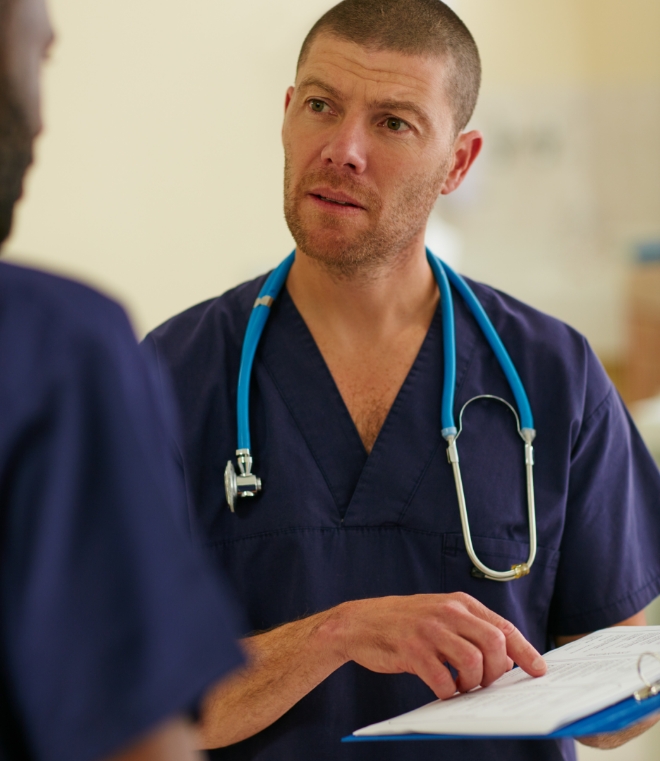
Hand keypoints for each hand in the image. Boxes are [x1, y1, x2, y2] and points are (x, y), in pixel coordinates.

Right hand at [337, 592, 545, 698]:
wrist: (360, 622)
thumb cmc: (405, 622)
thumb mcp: (440, 614)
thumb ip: (468, 629)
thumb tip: (505, 658)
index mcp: (459, 603)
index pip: (503, 627)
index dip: (525, 651)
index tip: (538, 670)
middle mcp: (447, 612)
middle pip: (494, 644)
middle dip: (497, 672)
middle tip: (486, 683)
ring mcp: (429, 630)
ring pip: (473, 663)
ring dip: (473, 684)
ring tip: (462, 687)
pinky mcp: (412, 650)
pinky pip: (443, 680)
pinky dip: (448, 692)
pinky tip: (443, 689)